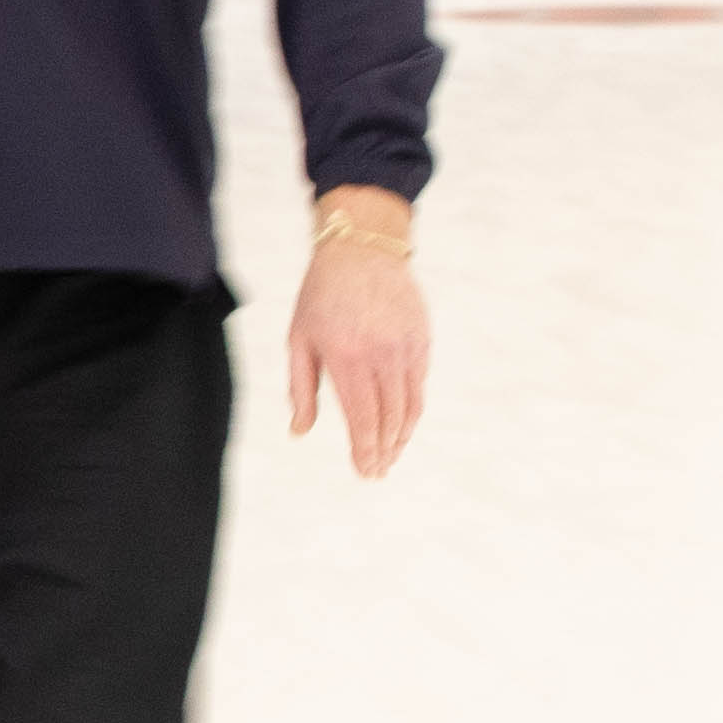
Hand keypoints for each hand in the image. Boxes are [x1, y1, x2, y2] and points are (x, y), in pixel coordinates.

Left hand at [288, 209, 427, 478]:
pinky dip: (412, 410)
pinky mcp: (422, 339)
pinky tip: (401, 424)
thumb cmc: (321, 297)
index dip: (365, 449)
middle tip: (375, 473)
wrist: (362, 250)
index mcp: (347, 356)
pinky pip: (420, 384)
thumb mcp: (299, 339)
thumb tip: (300, 432)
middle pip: (390, 418)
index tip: (364, 471)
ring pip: (410, 405)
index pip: (362, 417)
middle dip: (383, 451)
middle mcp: (382, 354)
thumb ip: (301, 389)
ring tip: (389, 456)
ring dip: (402, 437)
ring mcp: (407, 346)